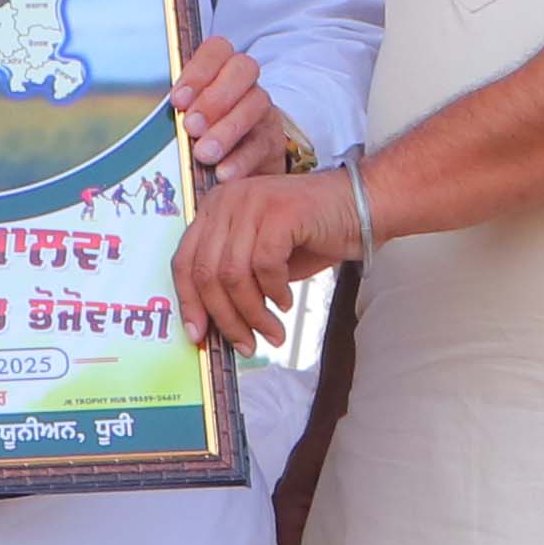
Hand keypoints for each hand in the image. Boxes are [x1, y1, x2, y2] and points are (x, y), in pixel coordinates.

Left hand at [175, 39, 289, 182]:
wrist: (239, 167)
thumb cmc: (202, 136)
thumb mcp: (187, 117)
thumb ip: (179, 111)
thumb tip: (160, 122)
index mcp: (221, 68)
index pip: (217, 50)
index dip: (198, 71)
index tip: (178, 100)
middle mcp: (246, 83)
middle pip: (243, 69)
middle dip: (214, 98)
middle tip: (191, 127)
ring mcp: (263, 110)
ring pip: (255, 105)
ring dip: (227, 130)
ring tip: (204, 154)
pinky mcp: (273, 141)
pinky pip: (262, 145)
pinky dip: (240, 160)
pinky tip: (222, 173)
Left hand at [175, 165, 364, 361]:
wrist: (360, 207)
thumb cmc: (309, 236)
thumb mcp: (259, 258)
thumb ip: (233, 280)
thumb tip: (211, 325)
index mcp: (214, 209)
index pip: (183, 262)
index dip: (189, 303)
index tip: (198, 335)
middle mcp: (227, 200)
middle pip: (206, 273)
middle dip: (225, 318)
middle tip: (246, 344)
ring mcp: (252, 202)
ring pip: (233, 275)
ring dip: (253, 313)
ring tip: (273, 332)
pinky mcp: (279, 211)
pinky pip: (264, 266)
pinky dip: (275, 292)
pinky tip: (286, 301)